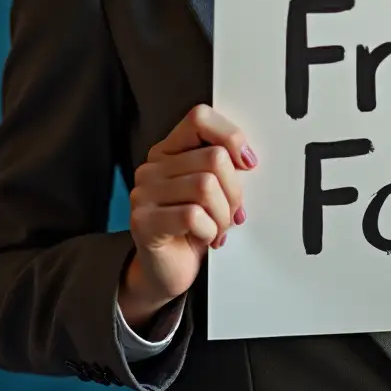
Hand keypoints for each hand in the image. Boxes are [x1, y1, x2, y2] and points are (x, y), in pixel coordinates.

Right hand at [123, 105, 257, 313]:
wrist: (168, 271)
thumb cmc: (193, 228)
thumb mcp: (214, 190)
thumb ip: (224, 167)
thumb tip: (246, 159)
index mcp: (169, 151)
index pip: (200, 118)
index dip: (231, 137)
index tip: (246, 163)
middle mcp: (152, 167)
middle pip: (214, 158)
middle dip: (234, 191)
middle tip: (232, 212)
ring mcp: (143, 193)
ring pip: (205, 186)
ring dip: (223, 214)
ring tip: (218, 227)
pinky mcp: (143, 221)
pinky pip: (193, 216)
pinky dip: (210, 231)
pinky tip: (205, 237)